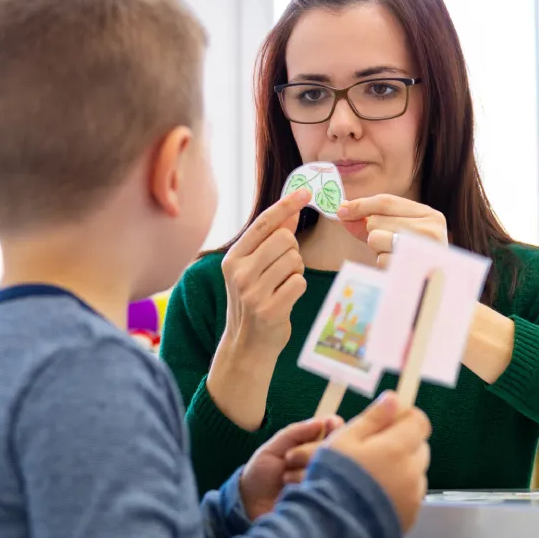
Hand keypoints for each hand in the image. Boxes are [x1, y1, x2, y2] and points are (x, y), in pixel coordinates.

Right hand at [219, 189, 310, 355]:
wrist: (246, 345)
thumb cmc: (254, 301)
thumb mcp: (254, 268)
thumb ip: (270, 240)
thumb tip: (291, 211)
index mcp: (232, 258)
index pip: (264, 223)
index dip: (286, 205)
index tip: (306, 192)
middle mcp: (239, 272)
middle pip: (284, 239)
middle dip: (292, 251)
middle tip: (282, 270)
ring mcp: (252, 292)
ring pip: (294, 261)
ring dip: (295, 272)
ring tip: (281, 287)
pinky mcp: (269, 309)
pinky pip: (299, 283)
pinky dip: (298, 289)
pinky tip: (285, 299)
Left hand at [241, 416, 342, 518]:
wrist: (250, 507)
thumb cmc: (261, 475)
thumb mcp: (272, 449)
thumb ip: (295, 433)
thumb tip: (321, 422)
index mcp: (314, 447)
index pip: (336, 432)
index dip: (336, 426)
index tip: (332, 424)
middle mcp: (325, 465)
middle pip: (338, 449)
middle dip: (312, 450)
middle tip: (289, 459)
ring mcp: (326, 484)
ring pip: (331, 470)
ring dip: (305, 472)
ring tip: (285, 479)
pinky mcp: (324, 503)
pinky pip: (326, 491)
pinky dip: (308, 487)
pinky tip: (294, 491)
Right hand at [323, 391, 431, 532]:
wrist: (331, 525)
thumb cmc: (334, 478)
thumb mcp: (345, 440)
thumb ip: (373, 418)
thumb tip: (393, 398)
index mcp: (398, 448)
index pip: (419, 422)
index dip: (404, 417)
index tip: (388, 421)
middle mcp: (412, 472)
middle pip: (419, 447)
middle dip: (402, 443)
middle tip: (374, 450)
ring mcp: (413, 497)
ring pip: (415, 473)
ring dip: (401, 469)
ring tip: (372, 476)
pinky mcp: (410, 517)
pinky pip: (410, 497)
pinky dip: (398, 492)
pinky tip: (375, 496)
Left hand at [336, 194, 447, 268]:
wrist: (435, 288)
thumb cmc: (412, 256)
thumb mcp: (397, 232)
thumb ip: (370, 221)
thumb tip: (343, 212)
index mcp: (429, 214)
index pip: (386, 202)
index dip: (360, 205)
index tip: (341, 211)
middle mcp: (430, 228)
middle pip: (376, 221)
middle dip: (372, 233)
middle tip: (387, 244)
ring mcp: (422, 248)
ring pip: (374, 238)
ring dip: (377, 249)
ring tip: (393, 255)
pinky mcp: (411, 267)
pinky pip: (379, 259)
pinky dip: (382, 263)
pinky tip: (396, 267)